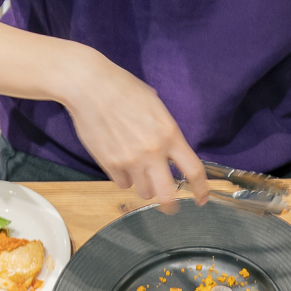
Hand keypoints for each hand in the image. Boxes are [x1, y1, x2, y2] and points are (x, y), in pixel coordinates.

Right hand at [56, 47, 206, 211]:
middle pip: (167, 195)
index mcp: (170, 134)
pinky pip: (122, 184)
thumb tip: (168, 143)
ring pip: (144, 192)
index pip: (193, 170)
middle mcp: (153, 152)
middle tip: (170, 205)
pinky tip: (120, 164)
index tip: (201, 198)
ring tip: (139, 172)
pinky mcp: (110, 164)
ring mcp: (130, 160)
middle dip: (171, 204)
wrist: (89, 85)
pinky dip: (124, 179)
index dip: (200, 189)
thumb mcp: (155, 105)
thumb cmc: (122, 88)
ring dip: (144, 186)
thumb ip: (165, 129)